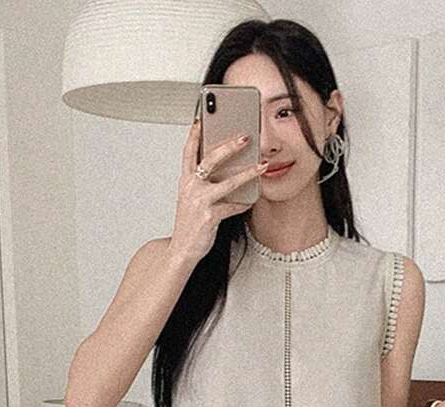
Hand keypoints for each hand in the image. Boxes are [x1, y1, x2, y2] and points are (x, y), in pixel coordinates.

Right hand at [169, 118, 268, 265]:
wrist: (182, 250)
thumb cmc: (189, 224)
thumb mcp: (192, 199)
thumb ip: (204, 183)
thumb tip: (228, 170)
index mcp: (185, 180)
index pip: (189, 151)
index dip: (195, 134)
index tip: (202, 118)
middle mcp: (191, 187)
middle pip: (211, 159)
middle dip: (230, 146)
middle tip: (246, 137)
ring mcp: (200, 201)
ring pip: (228, 182)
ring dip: (248, 173)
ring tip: (262, 166)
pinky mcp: (209, 216)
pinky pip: (233, 206)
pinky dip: (244, 203)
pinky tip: (252, 199)